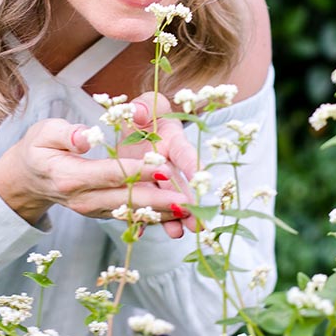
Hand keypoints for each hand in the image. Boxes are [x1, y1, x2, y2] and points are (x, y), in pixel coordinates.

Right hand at [0, 107, 195, 236]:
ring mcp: (93, 209)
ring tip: (190, 212)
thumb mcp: (43, 133)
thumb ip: (64, 133)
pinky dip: (154, 216)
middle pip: (126, 198)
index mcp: (69, 176)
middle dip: (159, 200)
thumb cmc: (38, 150)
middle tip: (188, 199)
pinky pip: (130, 216)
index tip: (164, 167)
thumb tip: (84, 136)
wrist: (27, 182)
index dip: (138, 170)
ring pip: (132, 212)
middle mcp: (83, 198)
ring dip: (162, 213)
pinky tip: (177, 215)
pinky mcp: (101, 212)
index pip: (109, 173)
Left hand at [116, 92, 199, 236]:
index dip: (193, 165)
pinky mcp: (141, 188)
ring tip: (177, 233)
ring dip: (172, 217)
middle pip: (180, 185)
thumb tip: (139, 112)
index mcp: (173, 141)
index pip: (185, 153)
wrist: (134, 126)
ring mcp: (155, 179)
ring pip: (165, 200)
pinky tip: (140, 230)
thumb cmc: (146, 112)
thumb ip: (143, 105)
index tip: (202, 179)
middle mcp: (168, 163)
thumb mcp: (146, 103)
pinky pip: (143, 204)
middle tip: (198, 221)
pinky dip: (142, 217)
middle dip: (189, 203)